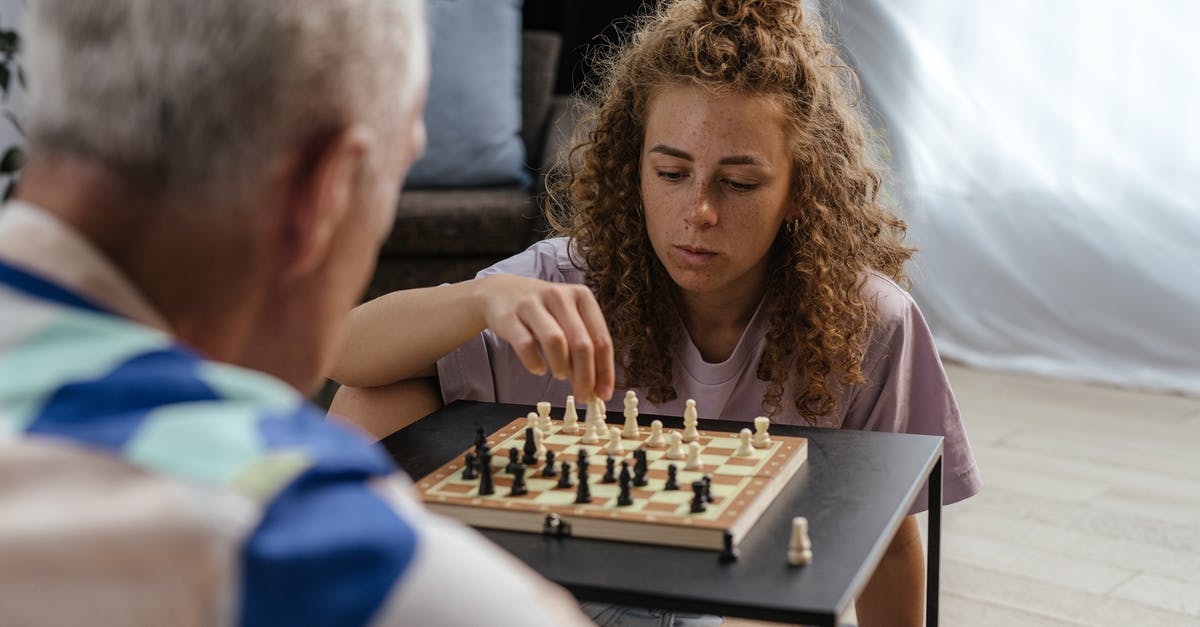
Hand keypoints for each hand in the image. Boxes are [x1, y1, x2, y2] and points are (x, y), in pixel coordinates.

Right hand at [475, 274, 614, 400]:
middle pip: (581, 344)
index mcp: (582, 296)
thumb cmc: (543, 311)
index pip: (601, 339)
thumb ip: (582, 348)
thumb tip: (594, 387)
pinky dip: (534, 363)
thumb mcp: (567, 319)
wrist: (500, 292)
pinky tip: (539, 369)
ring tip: (561, 375)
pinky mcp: (509, 316)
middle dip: (585, 377)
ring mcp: (532, 304)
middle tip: (583, 396)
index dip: (605, 371)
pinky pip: (526, 345)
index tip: (603, 395)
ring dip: (562, 367)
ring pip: (555, 341)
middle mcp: (559, 296)